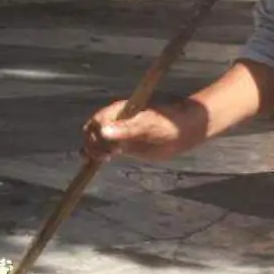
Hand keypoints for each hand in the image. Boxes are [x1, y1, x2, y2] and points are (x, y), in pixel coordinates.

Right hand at [82, 98, 206, 162]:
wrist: (181, 132)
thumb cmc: (167, 125)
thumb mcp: (147, 126)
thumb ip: (126, 129)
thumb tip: (104, 132)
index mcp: (118, 111)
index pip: (97, 121)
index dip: (96, 134)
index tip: (106, 147)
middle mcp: (115, 120)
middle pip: (92, 130)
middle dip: (93, 143)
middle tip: (107, 155)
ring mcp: (118, 132)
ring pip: (95, 139)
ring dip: (93, 149)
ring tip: (105, 158)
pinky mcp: (122, 144)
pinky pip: (103, 148)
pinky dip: (96, 154)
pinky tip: (93, 162)